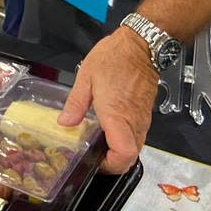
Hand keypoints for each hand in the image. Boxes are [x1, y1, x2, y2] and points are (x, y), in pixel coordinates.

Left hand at [58, 27, 156, 173]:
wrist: (140, 45)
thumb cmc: (114, 57)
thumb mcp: (86, 77)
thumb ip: (75, 103)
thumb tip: (64, 124)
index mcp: (117, 115)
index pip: (123, 154)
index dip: (110, 165)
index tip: (95, 162)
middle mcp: (133, 121)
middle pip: (131, 156)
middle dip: (113, 163)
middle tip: (94, 156)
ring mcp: (142, 118)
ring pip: (136, 147)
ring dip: (120, 151)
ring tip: (99, 143)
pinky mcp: (146, 113)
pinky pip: (138, 134)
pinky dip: (126, 139)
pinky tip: (110, 129)